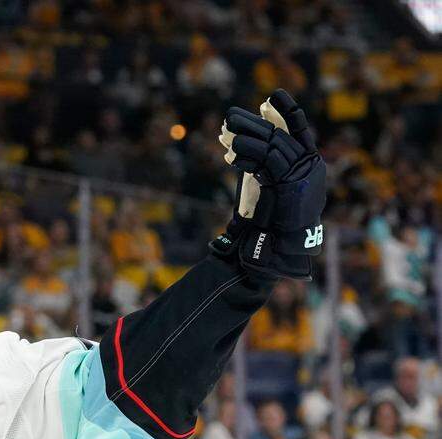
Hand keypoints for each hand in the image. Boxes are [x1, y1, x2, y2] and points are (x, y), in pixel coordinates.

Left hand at [211, 89, 325, 280]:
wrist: (282, 245)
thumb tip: (240, 142)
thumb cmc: (273, 218)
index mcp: (309, 163)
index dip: (288, 111)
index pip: (300, 130)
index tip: (274, 95)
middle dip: (254, 123)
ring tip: (226, 132)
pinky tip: (232, 155)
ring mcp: (303, 174)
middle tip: (230, 115)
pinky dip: (248, 156)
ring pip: (273, 146)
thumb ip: (265, 165)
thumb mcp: (270, 185)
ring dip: (247, 138)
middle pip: (280, 135)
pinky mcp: (290, 184)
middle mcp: (310, 165)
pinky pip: (267, 163)